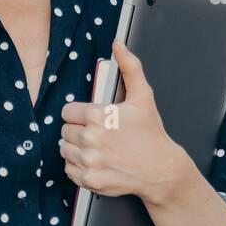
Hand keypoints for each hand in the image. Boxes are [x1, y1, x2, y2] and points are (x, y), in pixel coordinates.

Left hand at [59, 39, 196, 206]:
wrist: (161, 169)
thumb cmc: (151, 133)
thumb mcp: (143, 97)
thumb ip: (129, 67)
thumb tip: (118, 45)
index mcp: (99, 116)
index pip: (68, 111)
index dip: (80, 114)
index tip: (93, 118)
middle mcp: (91, 140)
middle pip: (65, 130)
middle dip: (79, 130)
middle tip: (98, 133)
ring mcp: (89, 162)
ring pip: (65, 150)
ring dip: (76, 148)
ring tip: (97, 147)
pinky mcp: (88, 180)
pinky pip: (69, 169)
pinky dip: (79, 166)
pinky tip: (96, 161)